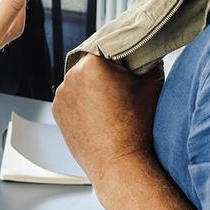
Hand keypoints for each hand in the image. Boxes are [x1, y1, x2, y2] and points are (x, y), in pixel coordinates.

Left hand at [52, 54, 164, 182]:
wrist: (118, 164)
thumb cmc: (135, 128)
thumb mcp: (151, 86)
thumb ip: (150, 61)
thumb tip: (147, 52)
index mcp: (94, 63)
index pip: (107, 45)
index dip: (121, 55)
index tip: (129, 64)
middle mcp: (72, 74)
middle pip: (92, 63)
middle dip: (105, 72)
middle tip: (121, 88)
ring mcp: (62, 93)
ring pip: (80, 80)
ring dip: (92, 86)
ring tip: (109, 105)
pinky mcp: (57, 109)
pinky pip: (71, 97)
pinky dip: (81, 101)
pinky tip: (97, 114)